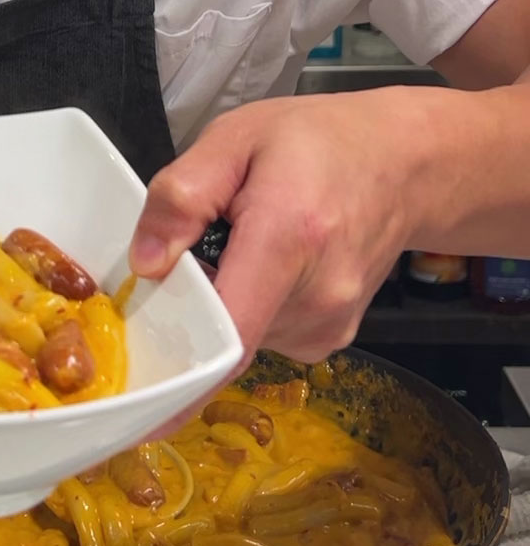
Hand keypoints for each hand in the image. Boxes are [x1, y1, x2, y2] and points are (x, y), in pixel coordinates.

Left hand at [128, 87, 455, 363]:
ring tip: (245, 242)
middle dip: (191, 302)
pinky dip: (250, 306)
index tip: (141, 407)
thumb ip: (183, 195)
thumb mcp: (235, 138)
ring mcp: (329, 325)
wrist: (404, 165)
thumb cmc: (318, 143)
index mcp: (288, 237)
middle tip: (195, 248)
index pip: (231, 334)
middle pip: (222, 333)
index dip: (181, 379)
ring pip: (240, 335)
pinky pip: (264, 335)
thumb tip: (145, 263)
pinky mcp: (329, 338)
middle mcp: (316, 296)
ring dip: (223, 299)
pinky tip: (269, 264)